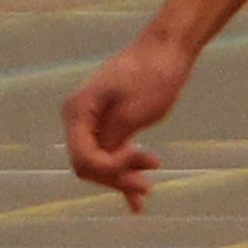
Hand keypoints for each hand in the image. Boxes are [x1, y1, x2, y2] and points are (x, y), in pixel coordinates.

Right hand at [62, 31, 193, 210]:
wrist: (169, 46)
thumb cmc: (154, 74)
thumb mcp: (136, 111)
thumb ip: (114, 140)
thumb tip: (102, 166)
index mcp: (77, 111)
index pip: (83, 158)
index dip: (111, 169)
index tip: (147, 161)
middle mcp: (78, 117)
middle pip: (88, 164)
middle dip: (116, 177)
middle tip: (148, 185)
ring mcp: (92, 120)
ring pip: (100, 162)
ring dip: (121, 178)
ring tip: (146, 190)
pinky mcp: (109, 122)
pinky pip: (111, 153)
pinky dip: (123, 172)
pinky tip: (136, 201)